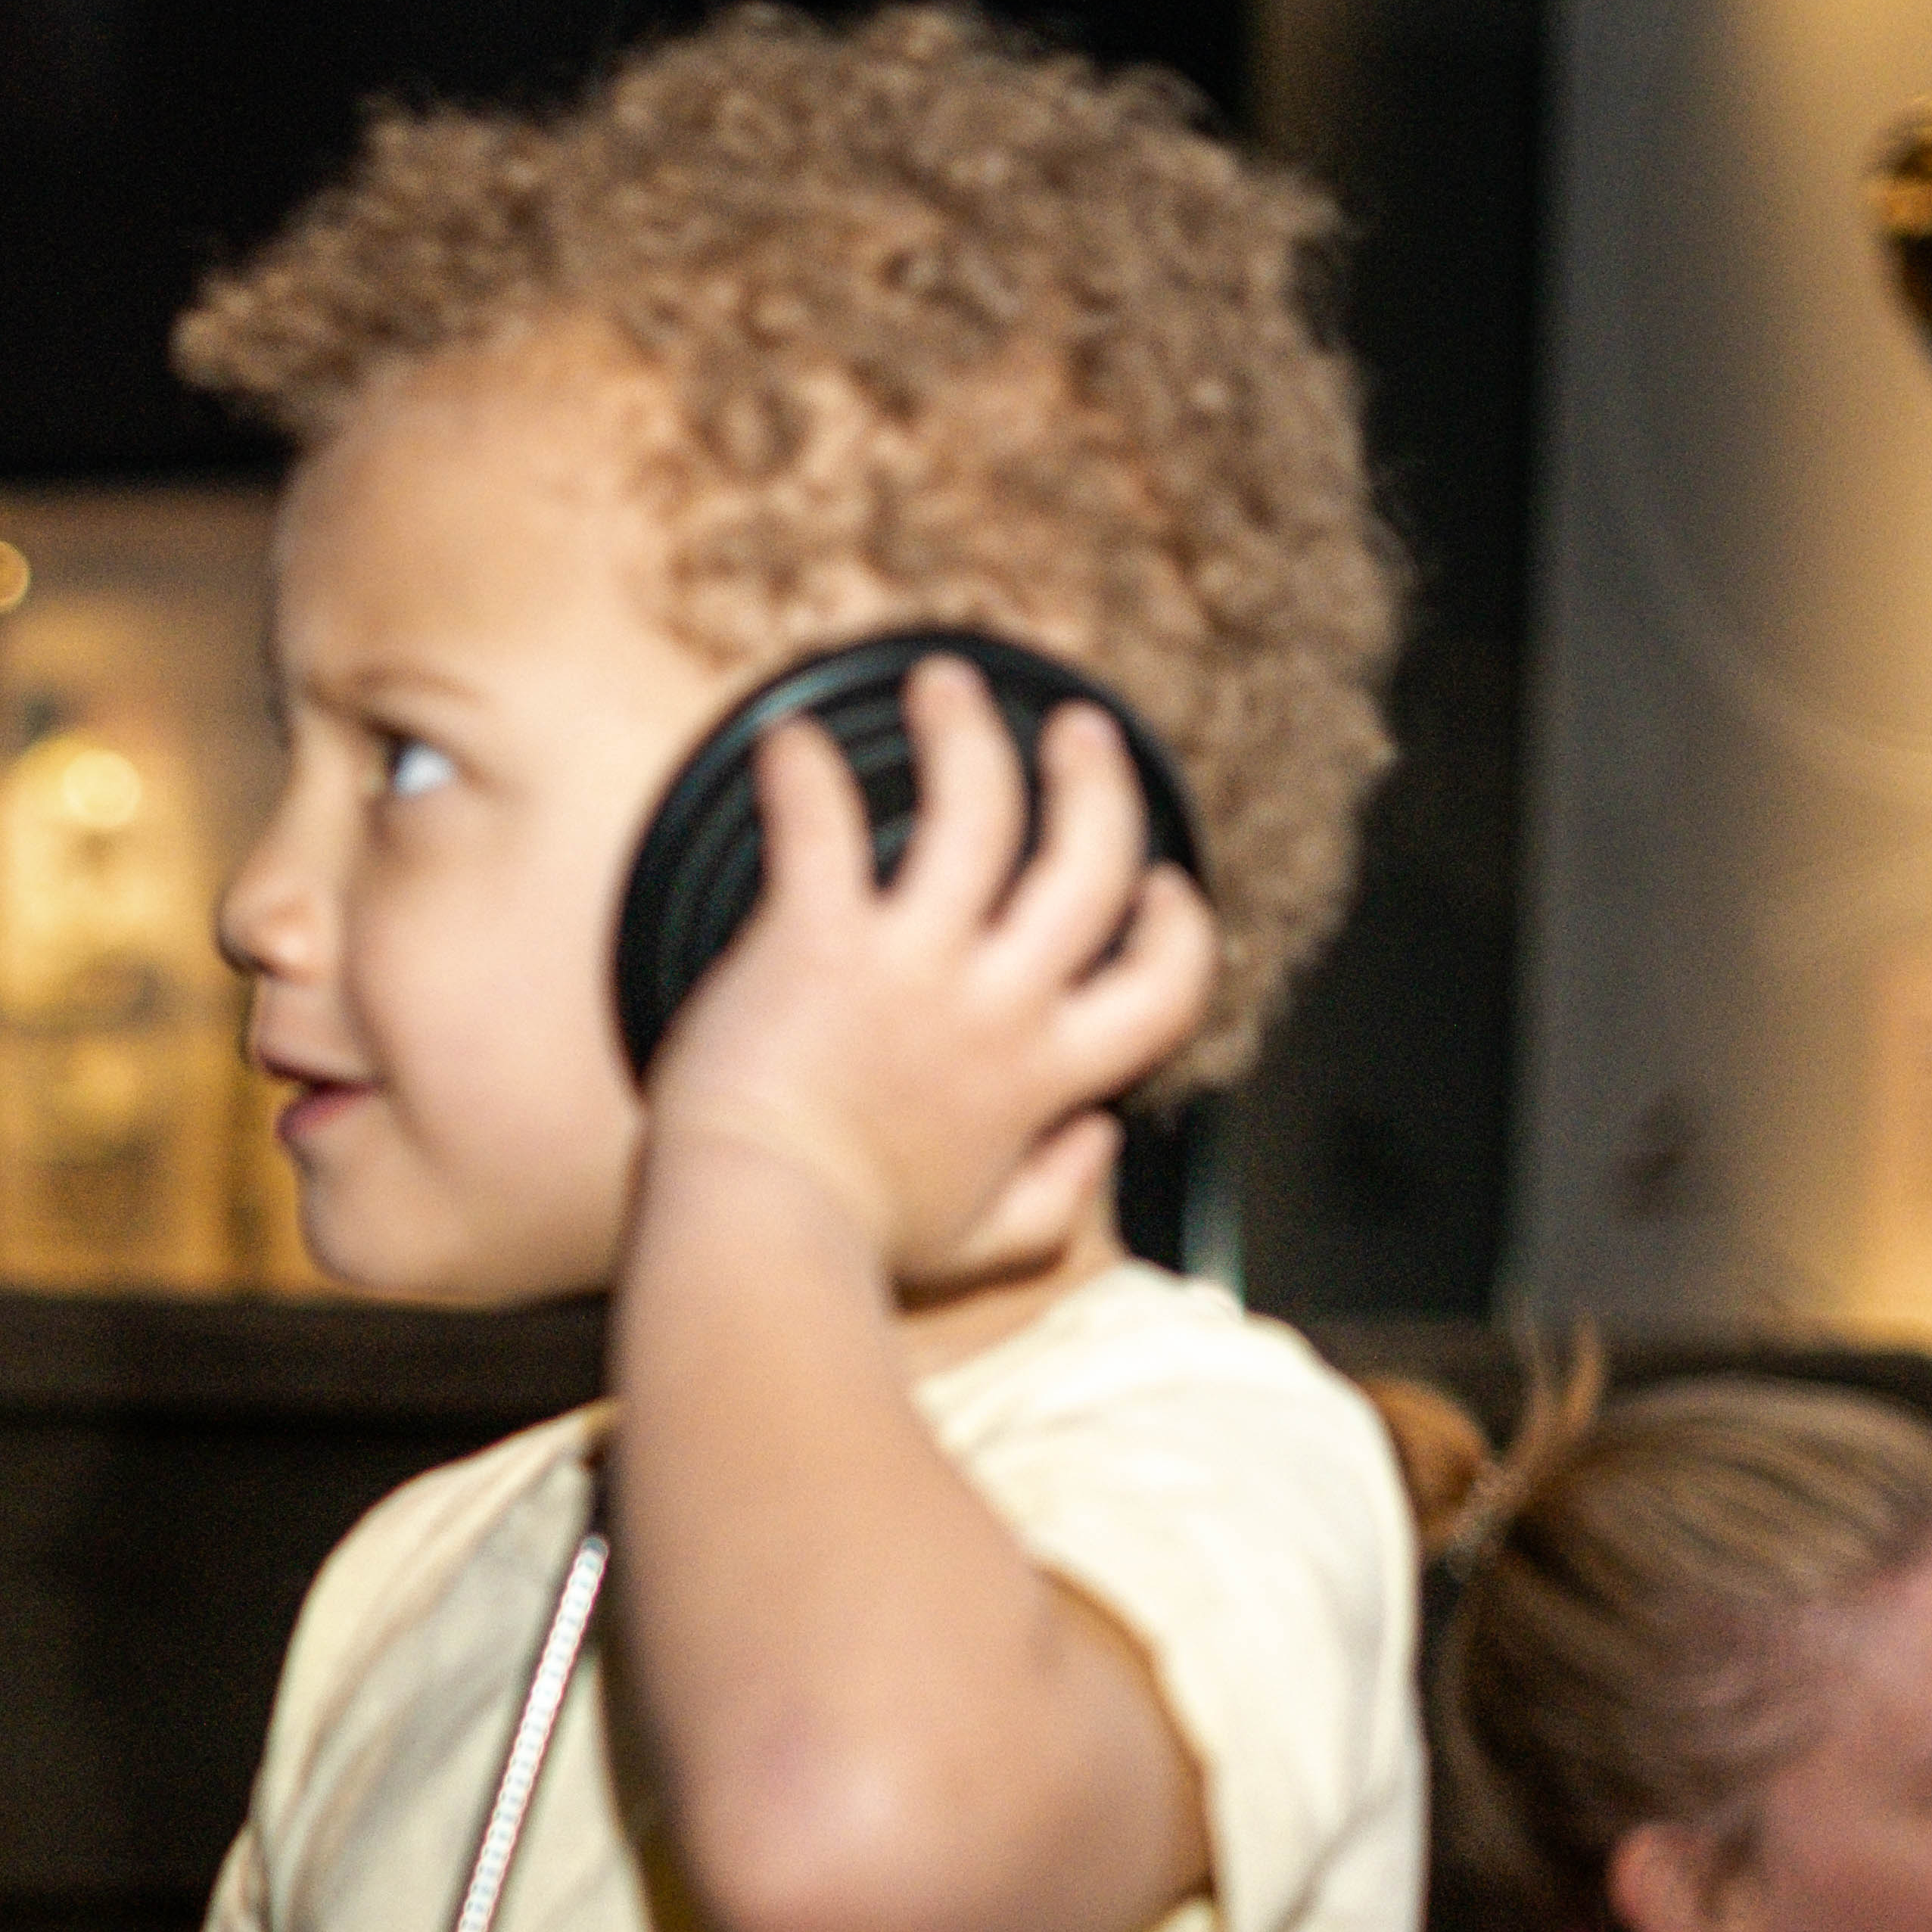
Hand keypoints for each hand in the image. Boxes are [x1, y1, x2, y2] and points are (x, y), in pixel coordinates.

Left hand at [638, 658, 1220, 1295]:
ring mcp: (910, 963)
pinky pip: (819, 825)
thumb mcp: (983, 1245)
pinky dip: (802, 773)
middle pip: (1090, 860)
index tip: (1157, 888)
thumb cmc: (851, 1246)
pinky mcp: (816, 939)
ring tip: (949, 685)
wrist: (755, 1230)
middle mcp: (995, 1005)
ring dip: (967, 733)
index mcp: (1044, 1076)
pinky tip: (788, 740)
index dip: (1176, 928)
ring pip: (977, 809)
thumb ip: (1058, 1198)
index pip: (1164, 985)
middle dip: (1097, 782)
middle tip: (1079, 735)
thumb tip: (1099, 1139)